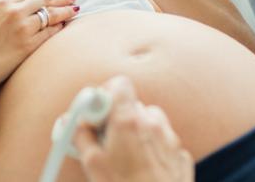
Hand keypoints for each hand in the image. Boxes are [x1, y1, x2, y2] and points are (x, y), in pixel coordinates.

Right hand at [0, 0, 79, 92]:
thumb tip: (6, 6)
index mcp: (1, 4)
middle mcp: (14, 12)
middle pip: (44, 0)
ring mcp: (22, 28)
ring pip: (51, 15)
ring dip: (65, 11)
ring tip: (75, 10)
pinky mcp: (28, 45)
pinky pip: (49, 33)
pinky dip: (58, 28)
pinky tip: (64, 26)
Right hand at [74, 76, 193, 181]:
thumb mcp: (92, 166)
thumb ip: (80, 136)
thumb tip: (73, 123)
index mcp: (128, 121)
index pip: (119, 84)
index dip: (105, 96)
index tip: (96, 114)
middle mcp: (153, 123)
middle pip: (132, 105)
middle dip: (118, 119)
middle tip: (105, 141)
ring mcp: (170, 139)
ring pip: (150, 123)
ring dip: (137, 133)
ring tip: (125, 158)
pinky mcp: (180, 155)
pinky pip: (163, 142)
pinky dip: (153, 149)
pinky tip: (143, 170)